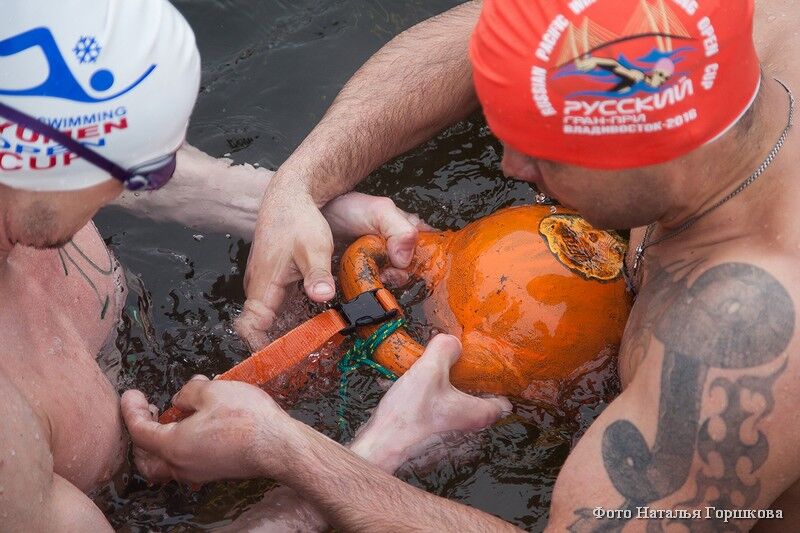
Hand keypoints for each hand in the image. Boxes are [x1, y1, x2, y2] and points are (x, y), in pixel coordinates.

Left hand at [121, 376, 298, 484]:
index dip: (130, 410)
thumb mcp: (213, 391)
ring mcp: (198, 473)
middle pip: (146, 459)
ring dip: (160, 443)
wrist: (278, 445)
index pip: (139, 431)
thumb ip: (188, 392)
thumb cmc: (246, 418)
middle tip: (147, 410)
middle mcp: (181, 466)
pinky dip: (179, 447)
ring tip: (172, 418)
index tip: (130, 394)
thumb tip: (180, 398)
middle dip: (141, 434)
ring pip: (165, 465)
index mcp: (173, 446)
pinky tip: (195, 426)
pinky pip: (185, 463)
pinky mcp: (214, 472)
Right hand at [237, 189, 425, 349]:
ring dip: (286, 332)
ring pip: (269, 317)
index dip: (262, 347)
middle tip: (306, 362)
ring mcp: (265, 282)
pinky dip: (290, 318)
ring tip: (312, 349)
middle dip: (279, 346)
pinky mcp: (273, 278)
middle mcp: (259, 287)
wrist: (290, 194)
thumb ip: (317, 274)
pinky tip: (313, 324)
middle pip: (261, 328)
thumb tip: (322, 296)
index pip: (250, 326)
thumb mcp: (314, 247)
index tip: (282, 361)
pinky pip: (277, 306)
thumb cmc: (300, 220)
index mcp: (264, 284)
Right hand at [349, 334, 511, 471]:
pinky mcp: (429, 434)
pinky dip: (425, 397)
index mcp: (476, 413)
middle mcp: (467, 427)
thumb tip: (453, 342)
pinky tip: (407, 385)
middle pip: (476, 398)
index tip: (484, 366)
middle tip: (452, 362)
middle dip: (464, 379)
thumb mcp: (429, 370)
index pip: (503, 402)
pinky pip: (434, 410)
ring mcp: (448, 433)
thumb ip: (445, 349)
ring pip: (452, 402)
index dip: (496, 383)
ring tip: (426, 370)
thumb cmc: (409, 413)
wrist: (380, 443)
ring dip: (441, 386)